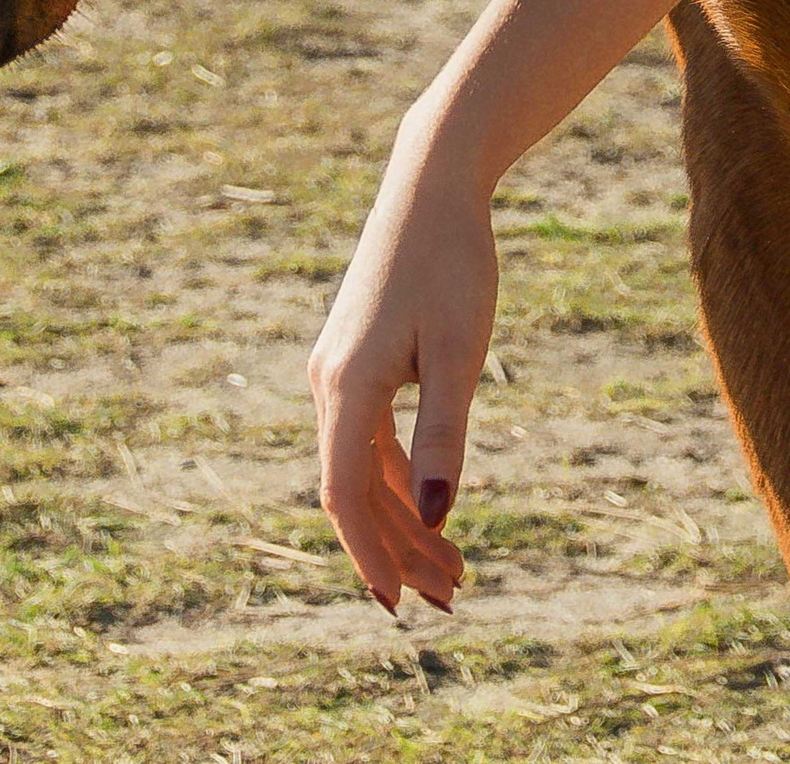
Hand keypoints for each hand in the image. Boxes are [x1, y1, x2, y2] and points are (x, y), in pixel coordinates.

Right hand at [309, 115, 495, 612]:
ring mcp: (339, 369)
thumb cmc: (452, 262)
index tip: (398, 605)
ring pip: (363, 466)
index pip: (345, 493)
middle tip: (452, 596)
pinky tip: (431, 502)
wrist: (432, 184)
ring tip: (453, 566)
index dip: (369, 552)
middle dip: (399, 546)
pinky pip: (369, 436)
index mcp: (347, 385)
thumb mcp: (459, 352)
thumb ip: (443, 435)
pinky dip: (399, 476)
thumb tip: (435, 518)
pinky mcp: (357, 357)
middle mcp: (330, 382)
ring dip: (402, 517)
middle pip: (355, 488)